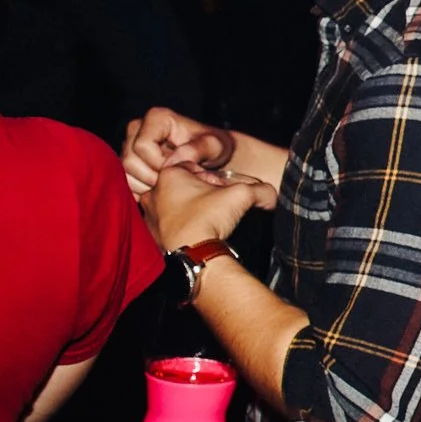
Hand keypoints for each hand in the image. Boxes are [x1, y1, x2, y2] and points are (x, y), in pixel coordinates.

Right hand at [122, 106, 233, 197]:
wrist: (213, 158)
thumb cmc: (216, 148)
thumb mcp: (216, 146)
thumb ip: (198, 149)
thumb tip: (172, 161)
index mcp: (157, 118)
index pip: (143, 145)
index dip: (158, 163)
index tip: (178, 170)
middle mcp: (138, 128)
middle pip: (130, 161)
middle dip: (152, 177)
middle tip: (174, 182)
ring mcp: (130, 145)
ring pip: (125, 173)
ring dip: (147, 186)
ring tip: (170, 185)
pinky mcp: (129, 161)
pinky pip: (124, 182)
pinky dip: (141, 190)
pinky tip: (161, 189)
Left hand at [139, 160, 268, 250]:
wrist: (193, 255)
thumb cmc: (210, 219)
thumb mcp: (242, 195)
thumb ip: (260, 189)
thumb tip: (271, 195)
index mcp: (169, 175)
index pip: (193, 166)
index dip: (211, 177)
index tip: (220, 188)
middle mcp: (153, 192)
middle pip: (181, 184)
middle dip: (198, 191)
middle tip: (215, 204)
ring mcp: (149, 214)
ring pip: (173, 203)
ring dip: (188, 208)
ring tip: (206, 219)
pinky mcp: (150, 233)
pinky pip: (167, 223)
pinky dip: (180, 225)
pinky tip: (195, 232)